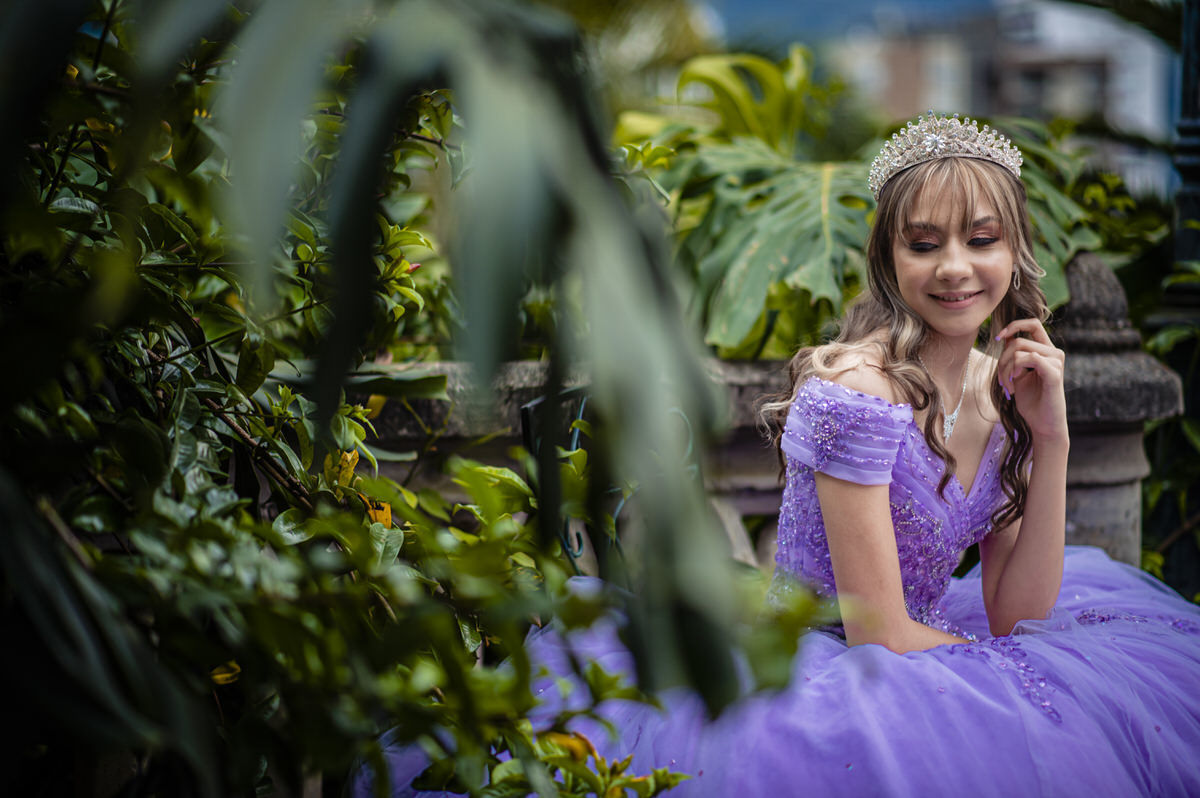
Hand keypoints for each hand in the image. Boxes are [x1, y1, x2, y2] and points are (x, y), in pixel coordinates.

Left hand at [995, 319, 1067, 441]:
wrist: (1043, 424)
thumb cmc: (1031, 401)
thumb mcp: (1017, 374)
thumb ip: (1014, 356)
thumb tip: (1007, 337)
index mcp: (1046, 351)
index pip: (1033, 324)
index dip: (1014, 325)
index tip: (998, 338)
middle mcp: (1054, 353)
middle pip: (1018, 341)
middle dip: (1002, 361)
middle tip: (1002, 382)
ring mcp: (1056, 362)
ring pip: (1019, 350)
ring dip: (1005, 369)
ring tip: (1008, 387)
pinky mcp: (1054, 373)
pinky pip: (1029, 358)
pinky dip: (1014, 371)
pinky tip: (1013, 386)